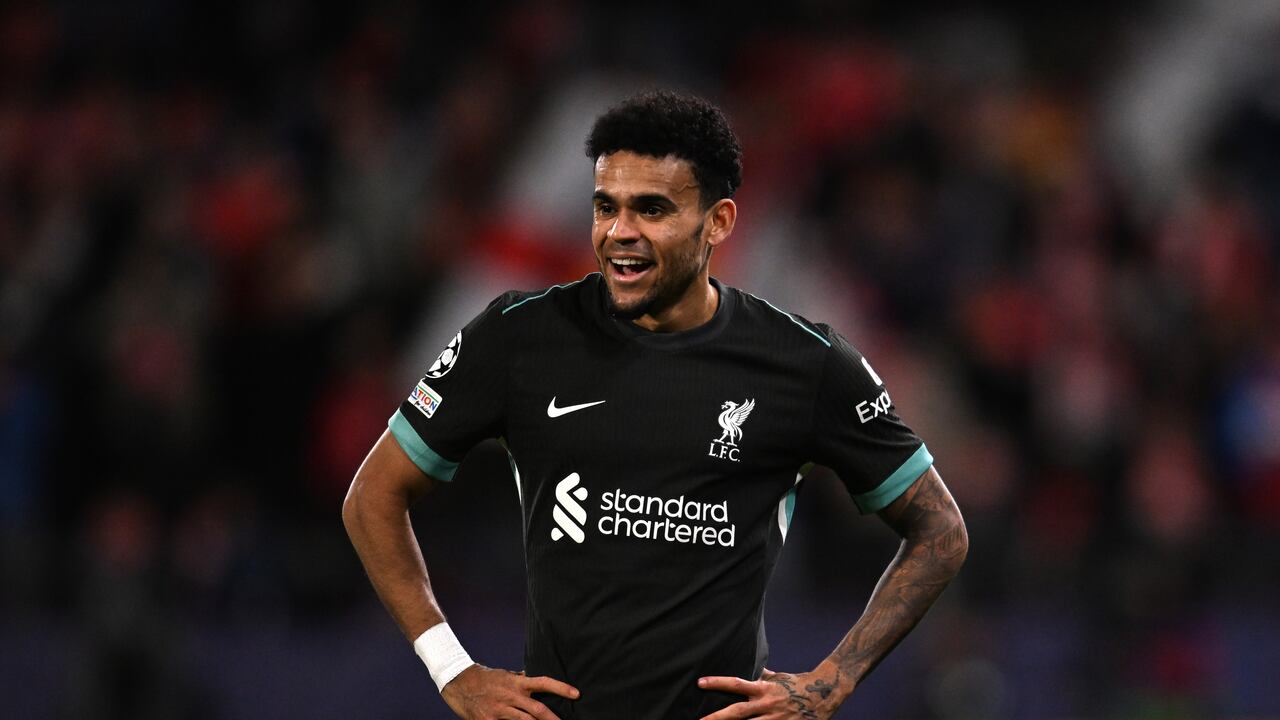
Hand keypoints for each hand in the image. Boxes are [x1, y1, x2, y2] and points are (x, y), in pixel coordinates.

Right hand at [440, 664, 579, 719]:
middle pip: (538, 709)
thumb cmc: (485, 678)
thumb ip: (521, 679)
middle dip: (553, 719)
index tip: (576, 693)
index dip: (561, 688)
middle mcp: (510, 696)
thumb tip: (535, 678)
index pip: (543, 682)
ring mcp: (499, 710)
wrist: (458, 683)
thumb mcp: (505, 675)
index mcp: (517, 683)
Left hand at [697, 663, 844, 719]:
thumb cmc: (798, 683)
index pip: (736, 684)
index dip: (718, 683)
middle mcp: (767, 705)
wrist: (825, 692)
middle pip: (737, 712)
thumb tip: (750, 666)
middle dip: (717, 717)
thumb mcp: (778, 677)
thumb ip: (762, 675)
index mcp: (763, 689)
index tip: (700, 682)